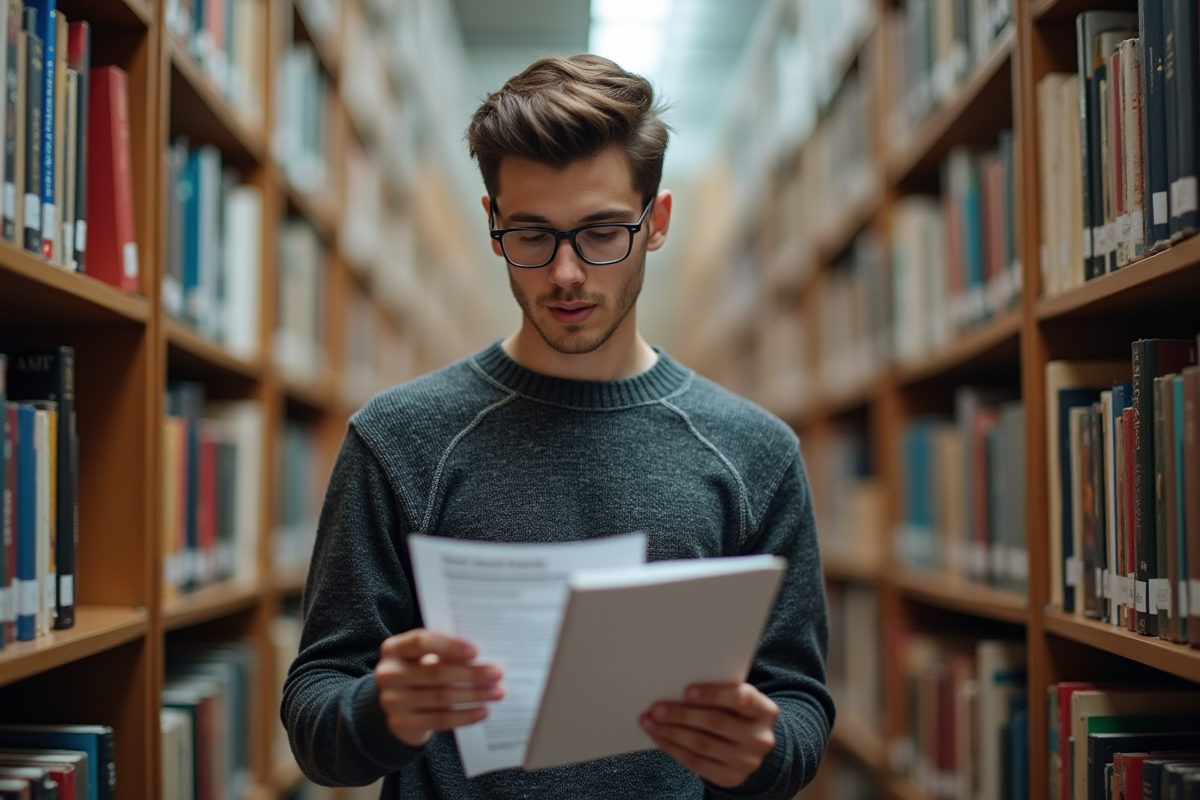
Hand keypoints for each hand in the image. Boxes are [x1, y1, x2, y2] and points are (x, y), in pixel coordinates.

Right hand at [374, 629, 503, 746]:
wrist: (397, 705)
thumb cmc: (419, 671)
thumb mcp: (424, 657)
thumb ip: (445, 654)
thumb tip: (484, 658)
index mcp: (394, 648)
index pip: (421, 642)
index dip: (449, 646)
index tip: (476, 652)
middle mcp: (388, 673)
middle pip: (435, 672)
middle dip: (471, 674)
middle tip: (498, 673)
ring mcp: (392, 701)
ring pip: (441, 697)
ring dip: (474, 695)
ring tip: (497, 693)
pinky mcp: (401, 724)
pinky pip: (439, 719)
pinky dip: (465, 715)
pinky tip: (484, 711)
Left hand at [639, 682, 778, 787]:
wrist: (752, 746)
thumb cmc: (736, 712)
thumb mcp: (737, 700)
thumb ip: (719, 692)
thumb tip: (677, 685)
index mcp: (765, 711)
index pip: (742, 698)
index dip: (714, 694)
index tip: (687, 690)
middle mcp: (760, 738)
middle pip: (717, 723)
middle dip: (683, 714)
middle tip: (657, 708)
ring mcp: (747, 762)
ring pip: (702, 745)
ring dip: (671, 732)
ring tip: (650, 721)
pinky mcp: (730, 777)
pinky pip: (696, 763)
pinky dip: (673, 748)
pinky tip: (659, 736)